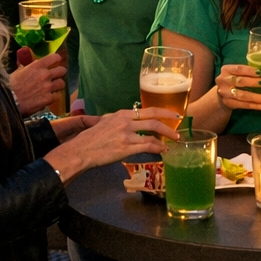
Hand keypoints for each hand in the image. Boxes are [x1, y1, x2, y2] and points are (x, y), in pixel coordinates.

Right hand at [10, 48, 67, 116]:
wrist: (8, 100)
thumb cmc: (10, 86)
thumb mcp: (18, 72)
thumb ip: (25, 66)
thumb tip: (26, 63)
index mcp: (37, 66)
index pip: (55, 57)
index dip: (56, 59)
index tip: (56, 62)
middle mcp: (45, 74)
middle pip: (62, 70)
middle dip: (60, 73)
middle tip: (56, 76)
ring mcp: (48, 87)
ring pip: (62, 83)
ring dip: (57, 85)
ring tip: (53, 88)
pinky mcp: (48, 98)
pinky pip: (57, 96)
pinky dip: (52, 97)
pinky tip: (47, 98)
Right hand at [45, 108, 180, 184]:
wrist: (81, 150)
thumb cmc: (91, 139)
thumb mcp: (105, 122)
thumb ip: (118, 120)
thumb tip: (127, 121)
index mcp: (122, 114)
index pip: (148, 110)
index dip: (163, 112)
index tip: (173, 114)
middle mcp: (126, 121)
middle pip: (154, 119)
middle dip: (169, 123)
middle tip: (179, 126)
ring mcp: (127, 135)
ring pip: (153, 133)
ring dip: (166, 137)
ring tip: (173, 141)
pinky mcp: (126, 148)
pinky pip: (147, 146)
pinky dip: (158, 148)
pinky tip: (163, 150)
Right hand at [214, 64, 260, 112]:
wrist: (221, 93)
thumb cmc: (234, 79)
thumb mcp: (236, 72)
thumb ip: (248, 70)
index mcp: (227, 70)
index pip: (238, 69)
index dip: (249, 71)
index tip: (260, 72)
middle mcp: (224, 81)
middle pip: (239, 82)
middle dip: (252, 83)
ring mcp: (225, 94)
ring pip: (243, 96)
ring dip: (257, 98)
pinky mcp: (229, 104)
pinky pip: (245, 105)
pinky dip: (257, 106)